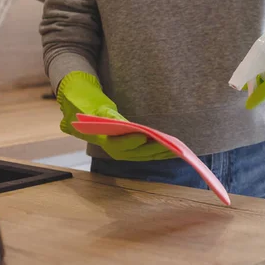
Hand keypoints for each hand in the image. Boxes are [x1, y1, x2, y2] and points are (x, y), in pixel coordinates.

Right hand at [57, 71, 175, 160]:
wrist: (87, 117)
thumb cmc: (94, 109)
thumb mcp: (98, 109)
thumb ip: (108, 117)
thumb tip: (121, 123)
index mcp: (102, 139)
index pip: (117, 144)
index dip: (130, 141)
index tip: (144, 136)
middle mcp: (113, 149)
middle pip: (135, 153)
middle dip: (153, 150)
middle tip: (169, 146)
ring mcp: (122, 152)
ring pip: (142, 155)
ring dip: (159, 154)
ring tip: (176, 150)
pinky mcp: (131, 151)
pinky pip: (145, 153)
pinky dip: (158, 152)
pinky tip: (171, 150)